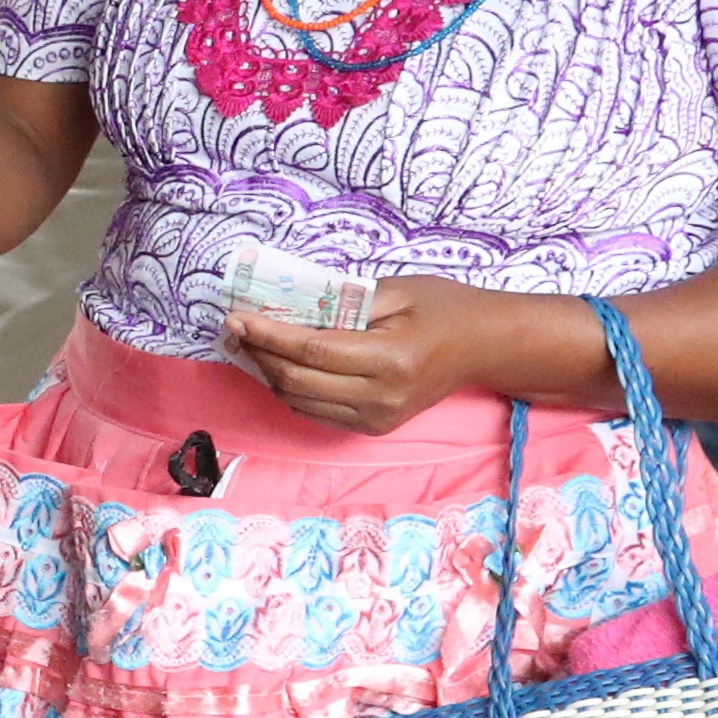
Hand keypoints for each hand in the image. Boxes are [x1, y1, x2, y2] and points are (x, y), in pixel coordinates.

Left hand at [228, 277, 464, 436]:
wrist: (482, 347)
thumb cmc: (442, 308)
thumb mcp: (396, 290)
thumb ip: (342, 301)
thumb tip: (287, 306)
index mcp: (390, 359)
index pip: (311, 351)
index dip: (267, 335)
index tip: (236, 317)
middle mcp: (381, 397)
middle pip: (298, 381)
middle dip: (259, 354)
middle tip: (236, 328)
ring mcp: (377, 418)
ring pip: (299, 402)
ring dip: (268, 374)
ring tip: (250, 344)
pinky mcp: (373, 427)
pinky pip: (315, 412)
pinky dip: (290, 389)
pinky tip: (279, 364)